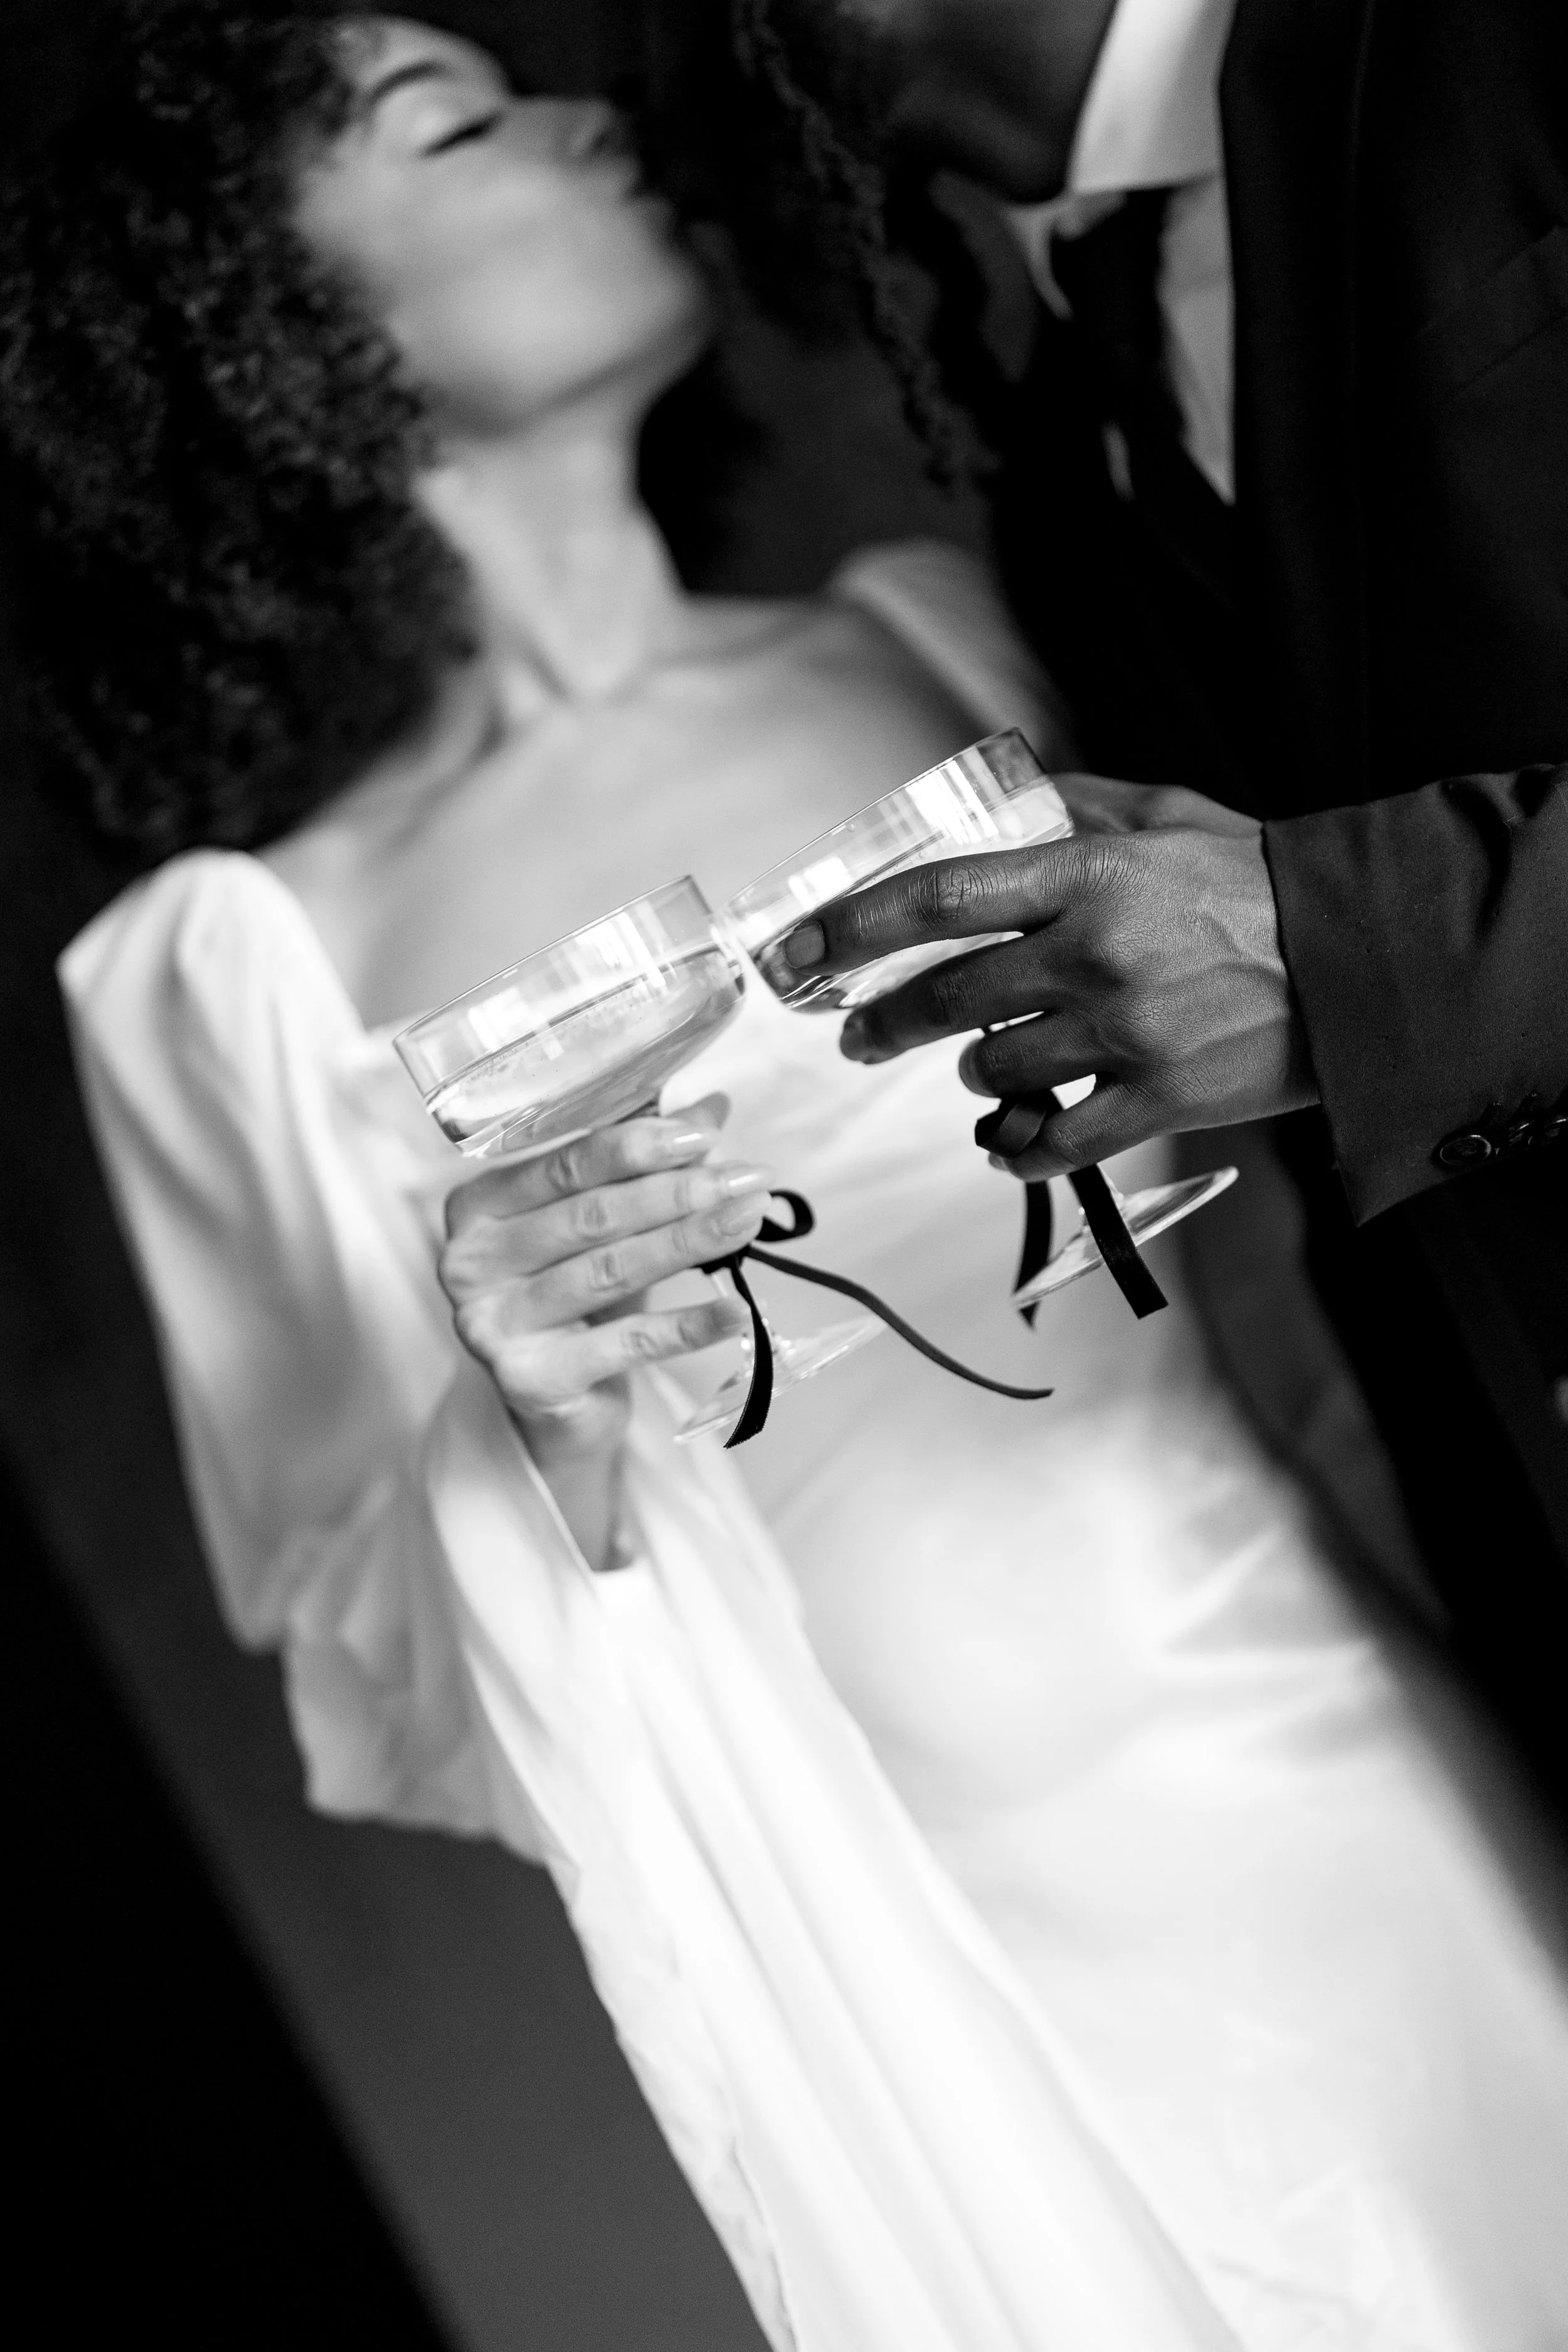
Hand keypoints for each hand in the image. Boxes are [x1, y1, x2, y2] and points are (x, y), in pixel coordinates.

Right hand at [439, 1098, 768, 1543]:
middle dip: (677, 1193)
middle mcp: (471, 1262)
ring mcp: (492, 1324)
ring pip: (608, 1272)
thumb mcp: (602, 1225)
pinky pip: (625, 1344)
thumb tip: (712, 1108)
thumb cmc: (576, 1298)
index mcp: (479, 1206)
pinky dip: (687, 1326)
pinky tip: (736, 1310)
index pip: (566, 1165)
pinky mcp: (529, 1379)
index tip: (704, 1135)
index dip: (637, 1146)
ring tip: (747, 1220)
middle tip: (747, 1179)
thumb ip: (643, 1166)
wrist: (555, 1405)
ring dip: (688, 1243)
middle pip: (590, 1216)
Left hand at [780, 780, 1318, 1180]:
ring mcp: (1122, 1036)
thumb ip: (1077, 808)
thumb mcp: (1166, 817)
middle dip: (879, 1023)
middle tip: (856, 1031)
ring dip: (973, 1071)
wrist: (1361, 965)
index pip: (938, 901)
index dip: (851, 931)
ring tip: (986, 1061)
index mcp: (1087, 877)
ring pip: (992, 1072)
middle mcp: (1092, 957)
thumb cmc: (1255, 886)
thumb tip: (1007, 796)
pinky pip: (1049, 1142)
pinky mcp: (1155, 1103)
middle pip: (945, 1002)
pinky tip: (1008, 1137)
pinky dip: (1015, 1146)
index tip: (796, 956)